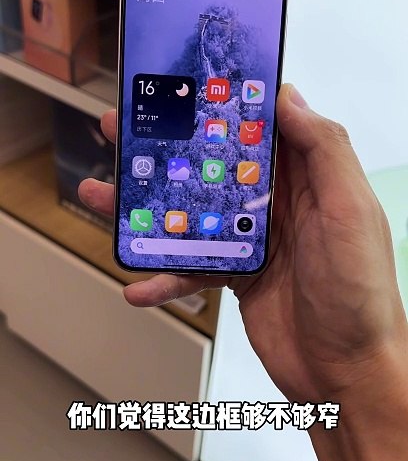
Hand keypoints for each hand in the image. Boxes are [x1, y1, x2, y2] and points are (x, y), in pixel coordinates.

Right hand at [79, 84, 406, 402]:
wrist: (346, 375)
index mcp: (308, 179)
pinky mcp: (235, 277)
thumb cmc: (359, 294)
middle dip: (167, 148)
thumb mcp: (349, 212)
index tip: (182, 85)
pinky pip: (190, 268)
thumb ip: (324, 151)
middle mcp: (277, 204)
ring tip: (100, 196)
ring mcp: (252, 241)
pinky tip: (137, 284)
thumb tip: (288, 96)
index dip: (222, 105)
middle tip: (121, 129)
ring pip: (191, 213)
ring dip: (147, 208)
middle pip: (213, 165)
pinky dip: (162, 277)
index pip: (260, 127)